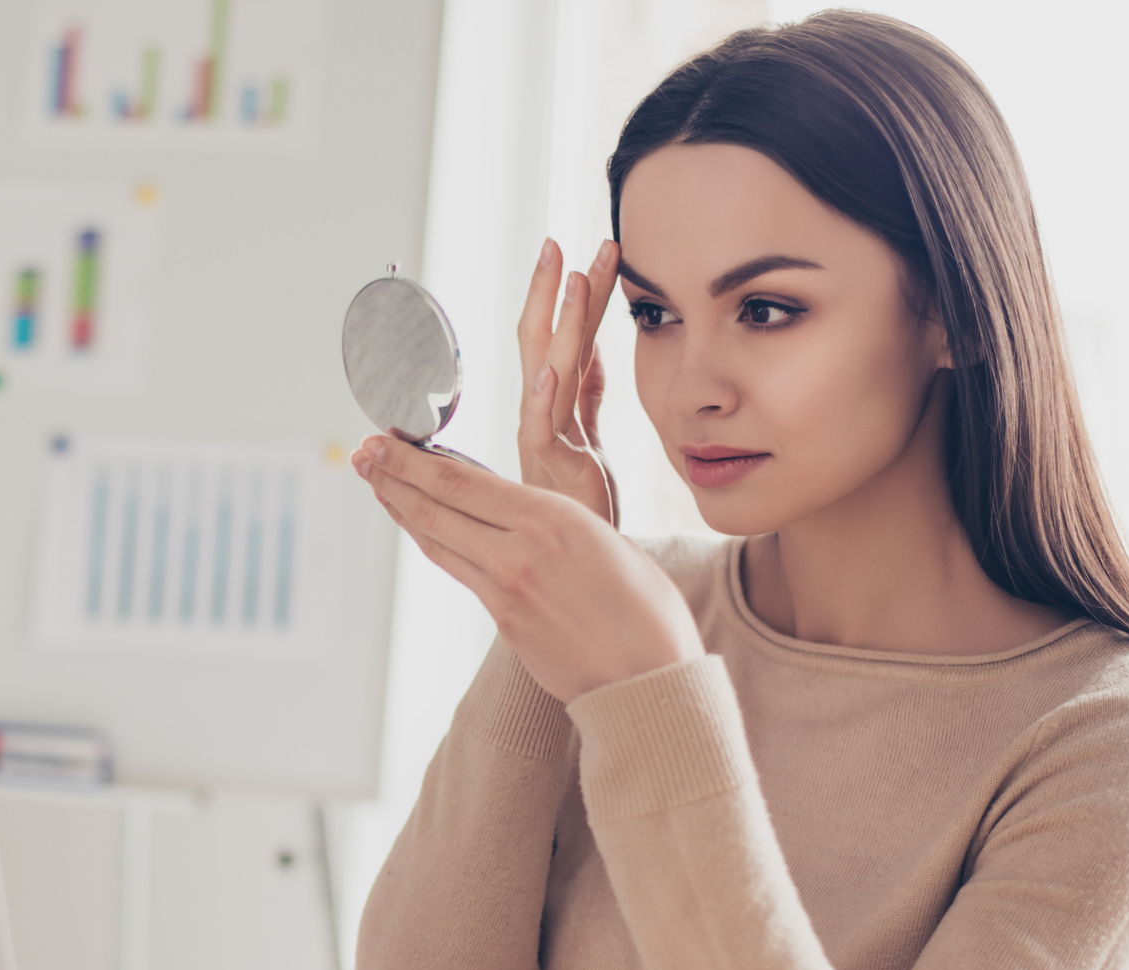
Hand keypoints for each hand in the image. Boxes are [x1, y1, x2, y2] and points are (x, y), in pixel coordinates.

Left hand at [352, 435, 701, 702]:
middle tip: (362, 451)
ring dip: (401, 508)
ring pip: (438, 540)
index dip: (415, 461)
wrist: (649, 680)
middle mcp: (520, 552)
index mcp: (553, 519)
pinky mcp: (503, 621)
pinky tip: (419, 527)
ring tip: (375, 482)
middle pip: (438, 506)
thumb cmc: (647, 608)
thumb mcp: (607, 540)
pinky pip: (458, 571)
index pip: (464, 482)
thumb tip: (517, 517)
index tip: (387, 440)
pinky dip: (433, 543)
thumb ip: (555, 522)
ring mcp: (505, 590)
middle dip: (392, 476)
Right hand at [518, 239, 619, 526]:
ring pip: (545, 372)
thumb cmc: (581, 507)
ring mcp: (544, 443)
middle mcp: (540, 419)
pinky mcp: (553, 472)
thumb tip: (589, 350)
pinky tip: (550, 366)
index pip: (560, 338)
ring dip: (557, 321)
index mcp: (552, 408)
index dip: (571, 295)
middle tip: (554, 241)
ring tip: (568, 275)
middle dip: (546, 291)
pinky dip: (543, 396)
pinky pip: (544, 430)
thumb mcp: (590, 438)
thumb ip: (587, 395)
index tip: (584, 250)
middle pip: (538, 343)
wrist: (581, 570)